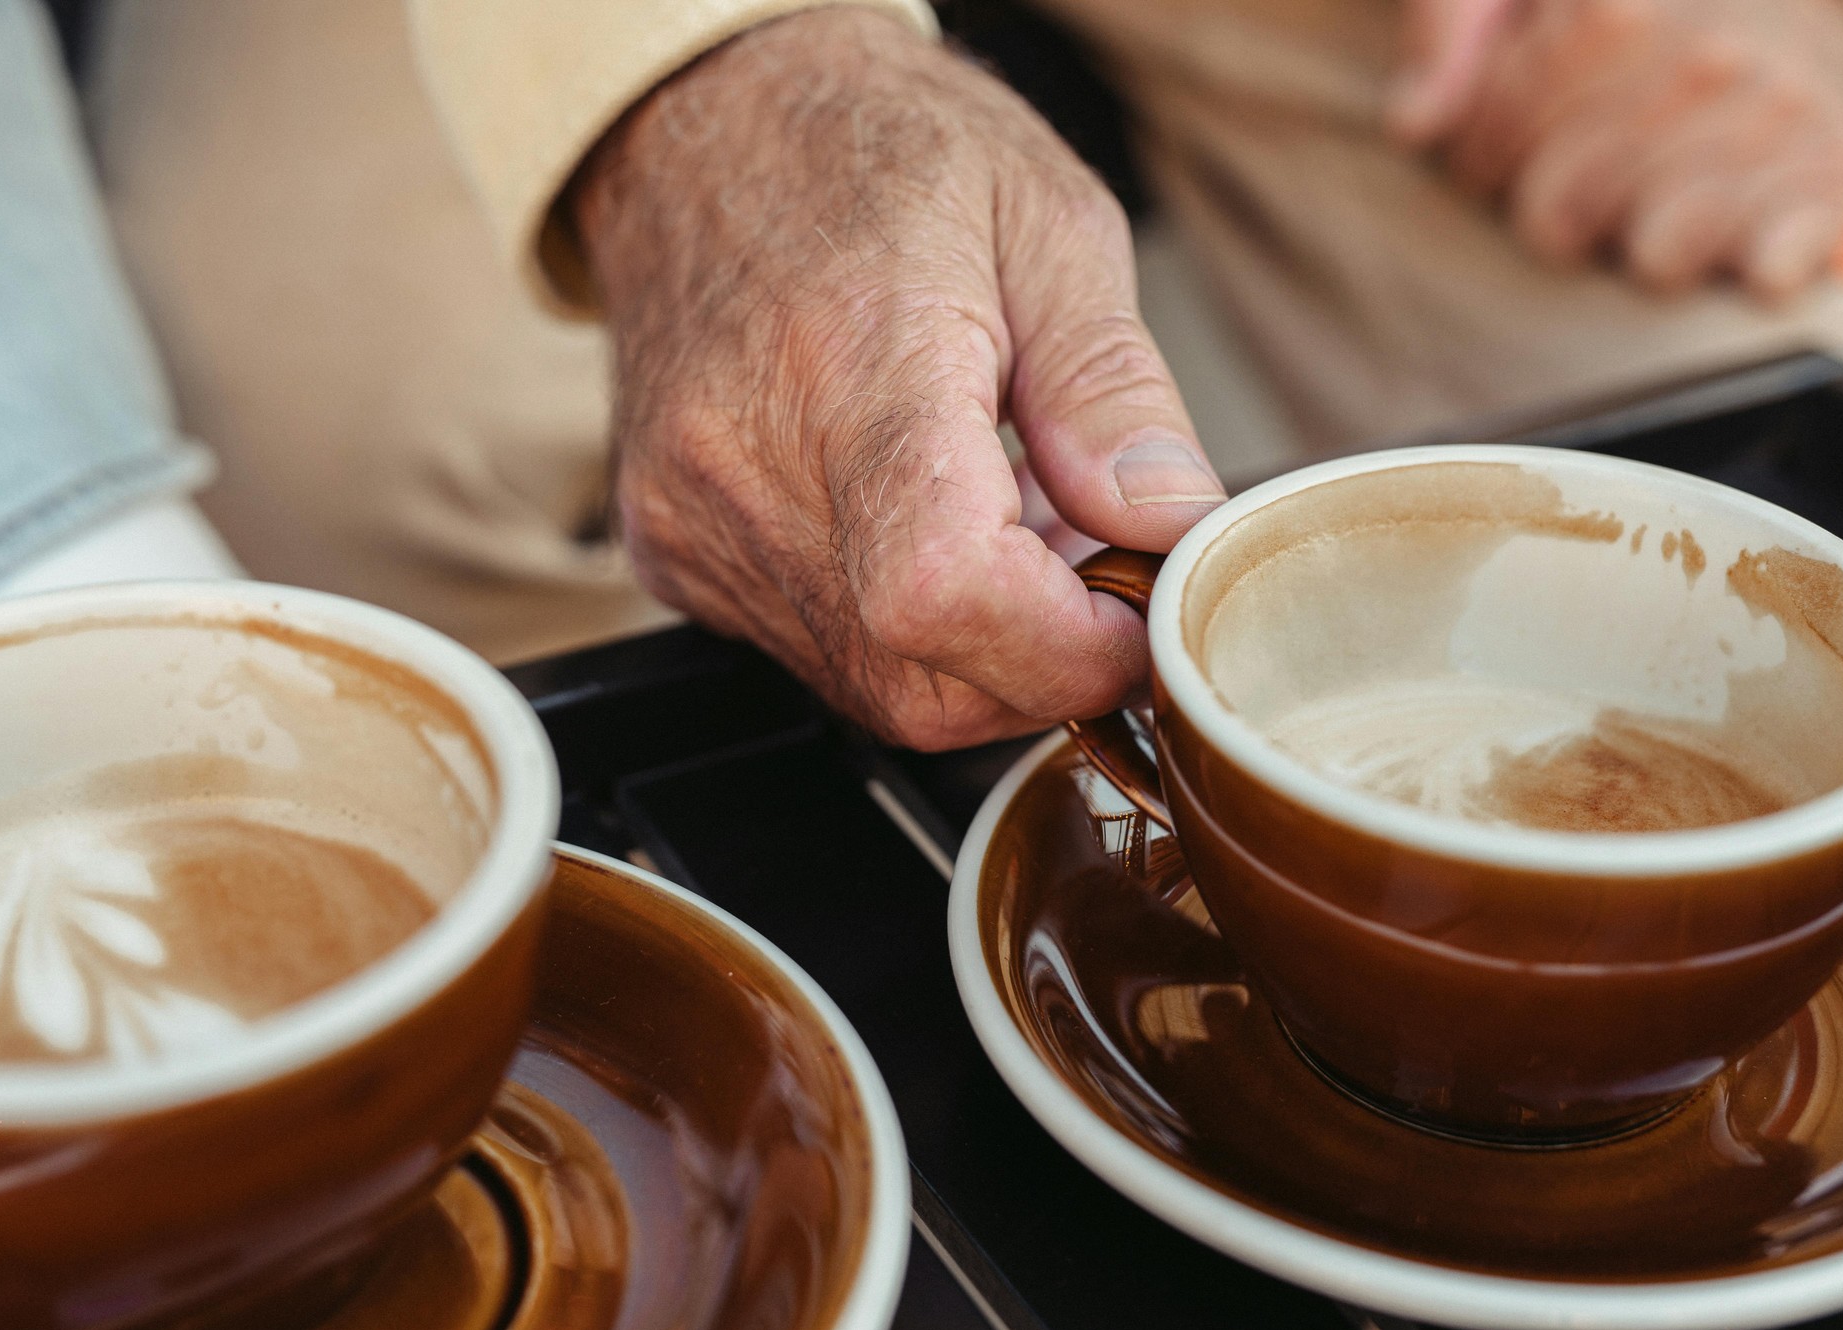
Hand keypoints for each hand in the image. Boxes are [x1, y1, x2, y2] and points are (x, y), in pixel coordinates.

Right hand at [574, 7, 1220, 748]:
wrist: (696, 128)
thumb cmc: (875, 153)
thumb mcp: (1045, 221)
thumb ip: (1111, 391)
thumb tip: (1168, 527)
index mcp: (853, 363)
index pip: (941, 590)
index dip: (1066, 646)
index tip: (1136, 612)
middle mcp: (746, 466)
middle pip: (918, 683)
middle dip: (1042, 662)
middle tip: (1090, 557)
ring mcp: (695, 523)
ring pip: (873, 688)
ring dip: (976, 648)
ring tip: (1009, 517)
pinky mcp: (674, 556)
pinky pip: (816, 652)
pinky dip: (899, 628)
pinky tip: (922, 524)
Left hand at [1390, 0, 1842, 299]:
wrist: (1800, 3)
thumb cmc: (1632, 11)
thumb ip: (1452, 26)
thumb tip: (1413, 124)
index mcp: (1607, 11)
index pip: (1486, 148)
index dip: (1485, 160)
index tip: (1513, 147)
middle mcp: (1698, 58)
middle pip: (1558, 214)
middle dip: (1554, 209)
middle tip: (1584, 178)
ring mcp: (1773, 114)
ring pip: (1656, 257)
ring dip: (1643, 246)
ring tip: (1654, 203)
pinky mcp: (1835, 174)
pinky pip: (1772, 265)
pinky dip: (1757, 265)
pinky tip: (1743, 245)